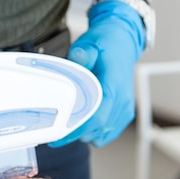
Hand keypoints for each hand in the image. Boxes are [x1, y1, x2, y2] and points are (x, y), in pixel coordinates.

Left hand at [51, 0, 144, 147]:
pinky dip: (94, 133)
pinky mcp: (124, 115)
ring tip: (68, 123)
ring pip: (101, 135)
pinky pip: (107, 134)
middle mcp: (122, 101)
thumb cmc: (106, 45)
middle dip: (74, 134)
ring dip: (84, 134)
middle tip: (54, 130)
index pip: (97, 117)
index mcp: (114, 86)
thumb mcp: (91, 44)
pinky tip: (83, 123)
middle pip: (97, 130)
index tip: (58, 135)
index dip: (77, 130)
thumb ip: (83, 53)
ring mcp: (124, 109)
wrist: (123, 43)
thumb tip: (77, 57)